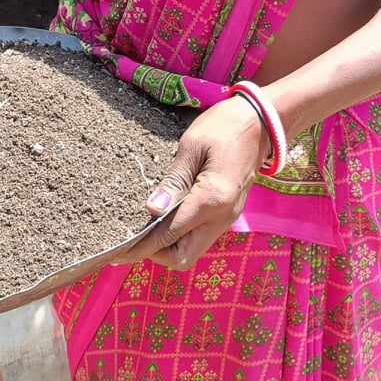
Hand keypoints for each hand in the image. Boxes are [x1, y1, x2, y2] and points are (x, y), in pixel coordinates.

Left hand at [124, 96, 269, 271]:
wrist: (261, 123)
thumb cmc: (224, 127)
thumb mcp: (192, 146)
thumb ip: (173, 181)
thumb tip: (152, 210)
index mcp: (211, 199)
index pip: (169, 234)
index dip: (142, 246)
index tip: (118, 253)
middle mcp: (221, 218)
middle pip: (183, 257)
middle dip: (156, 253)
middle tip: (133, 238)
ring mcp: (227, 219)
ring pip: (192, 251)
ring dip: (168, 246)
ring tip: (146, 227)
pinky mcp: (228, 215)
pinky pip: (201, 237)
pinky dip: (181, 236)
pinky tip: (166, 218)